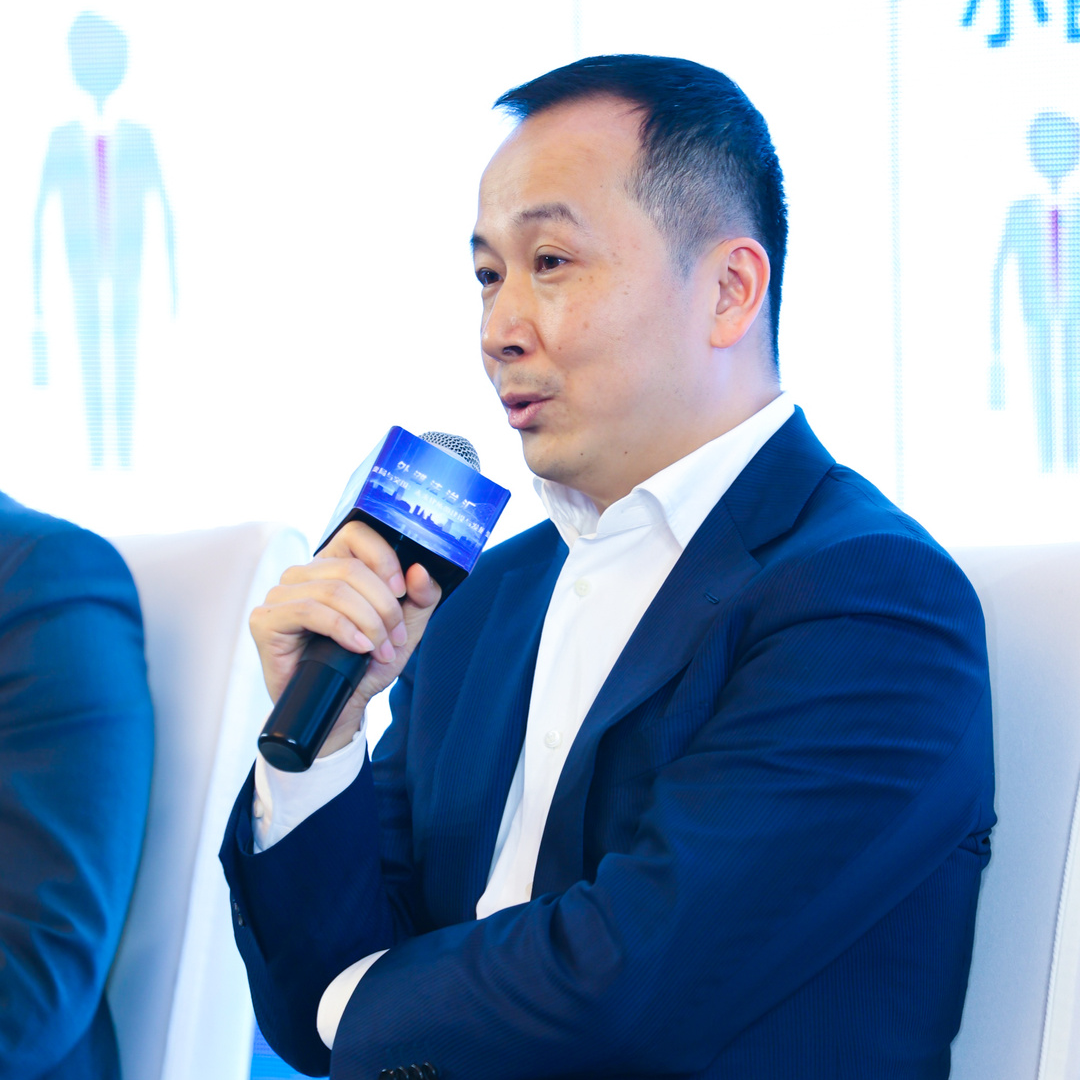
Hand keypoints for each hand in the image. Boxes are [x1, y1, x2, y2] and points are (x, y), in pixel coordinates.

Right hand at [249, 521, 441, 756]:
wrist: (339, 709)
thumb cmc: (365, 665)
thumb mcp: (404, 630)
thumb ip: (420, 599)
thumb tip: (420, 570)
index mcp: (333, 565)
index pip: (357, 533)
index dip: (384, 558)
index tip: (402, 590)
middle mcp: (304, 574)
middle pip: (351, 568)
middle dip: (383, 606)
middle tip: (395, 637)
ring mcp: (281, 594)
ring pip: (334, 590)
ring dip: (368, 622)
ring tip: (380, 649)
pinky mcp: (265, 619)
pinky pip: (309, 611)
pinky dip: (343, 629)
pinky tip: (358, 648)